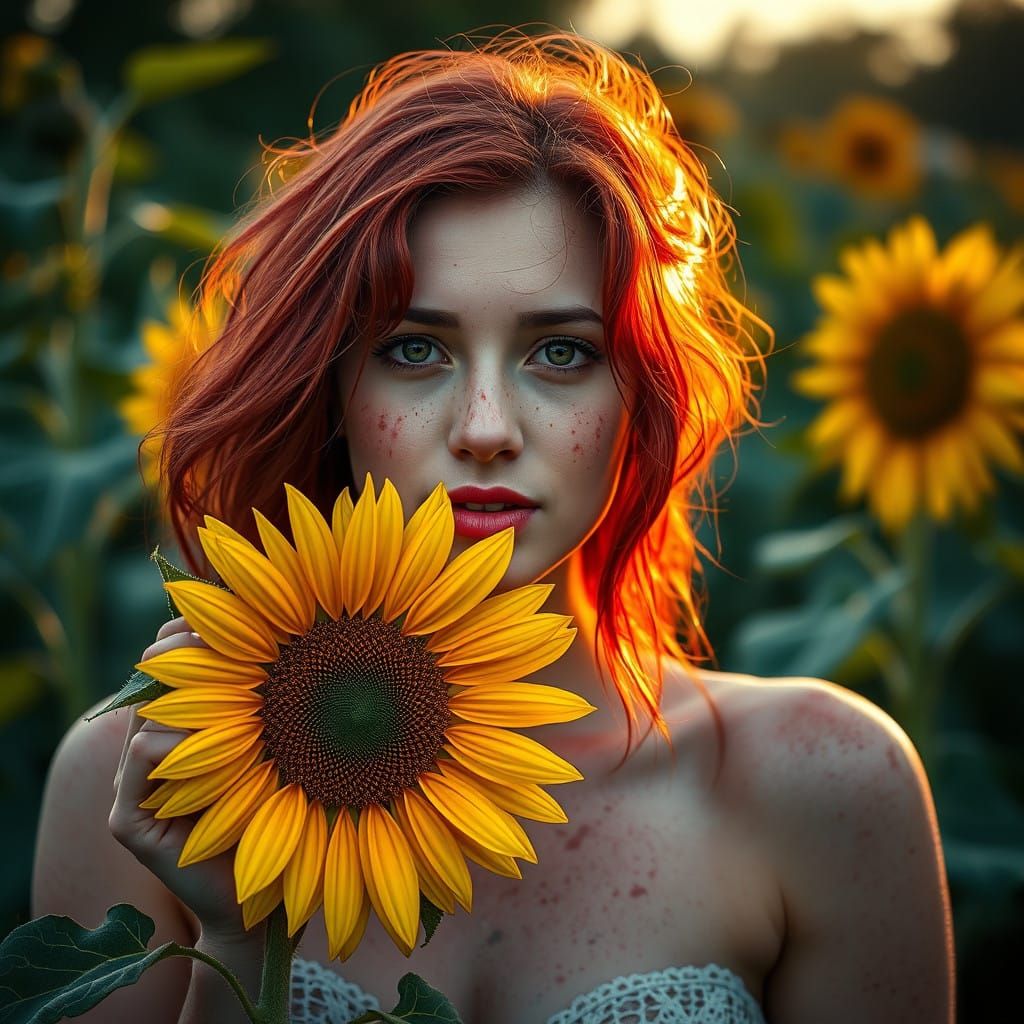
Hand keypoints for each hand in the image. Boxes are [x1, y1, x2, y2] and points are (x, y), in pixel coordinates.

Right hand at [109, 617, 256, 942]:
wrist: (270, 893)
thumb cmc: (285, 813)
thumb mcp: (282, 747)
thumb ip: (275, 701)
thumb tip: (305, 632)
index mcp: (184, 726)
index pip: (170, 663)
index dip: (188, 632)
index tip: (228, 609)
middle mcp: (152, 750)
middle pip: (151, 680)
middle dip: (180, 648)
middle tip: (214, 630)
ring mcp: (135, 785)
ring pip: (144, 714)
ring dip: (181, 690)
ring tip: (217, 671)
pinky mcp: (131, 821)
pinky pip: (139, 761)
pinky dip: (167, 743)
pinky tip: (196, 737)